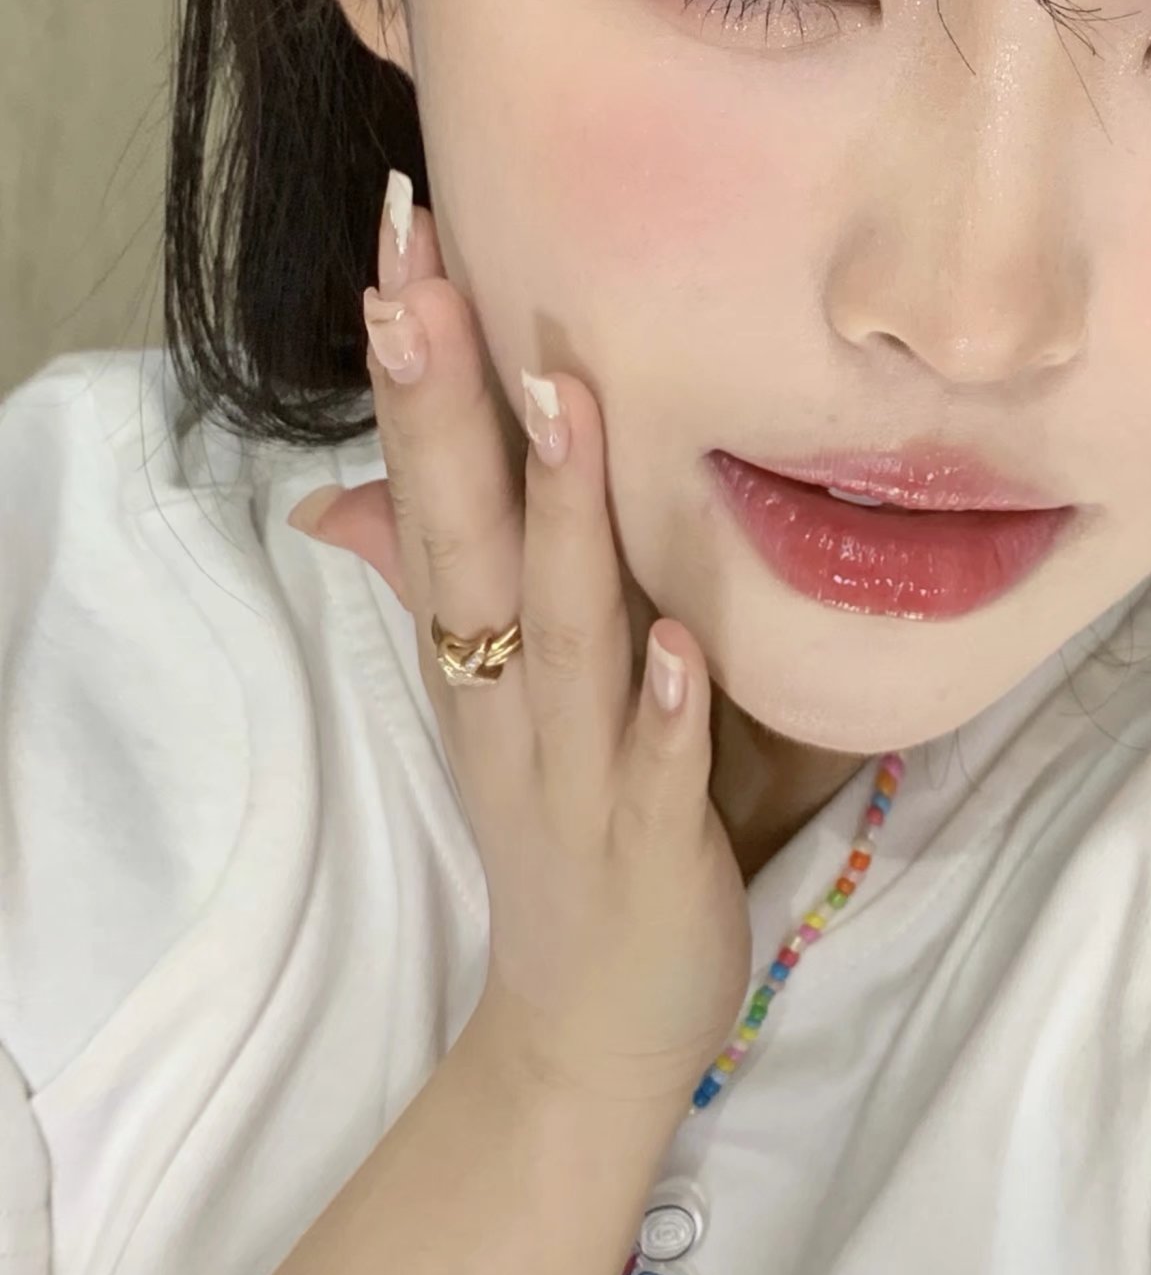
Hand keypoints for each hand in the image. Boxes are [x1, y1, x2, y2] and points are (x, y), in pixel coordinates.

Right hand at [287, 175, 752, 1114]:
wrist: (581, 1035)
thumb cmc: (564, 836)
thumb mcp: (498, 699)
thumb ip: (444, 588)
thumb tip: (344, 495)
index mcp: (479, 652)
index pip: (435, 488)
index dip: (417, 370)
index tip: (402, 240)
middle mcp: (506, 698)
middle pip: (464, 539)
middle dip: (442, 408)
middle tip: (416, 276)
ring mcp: (571, 774)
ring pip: (561, 635)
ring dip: (560, 519)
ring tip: (567, 401)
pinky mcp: (645, 853)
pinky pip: (654, 777)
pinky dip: (663, 715)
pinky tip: (683, 650)